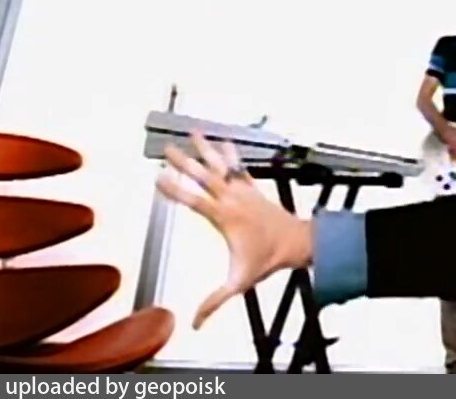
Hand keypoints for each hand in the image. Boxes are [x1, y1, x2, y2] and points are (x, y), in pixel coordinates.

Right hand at [155, 131, 311, 329]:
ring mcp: (243, 190)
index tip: (157, 178)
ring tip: (194, 133)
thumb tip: (195, 322)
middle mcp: (232, 199)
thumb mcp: (239, 282)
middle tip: (167, 148)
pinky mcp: (253, 188)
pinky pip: (239, 165)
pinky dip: (230, 152)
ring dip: (206, 149)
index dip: (174, 189)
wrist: (297, 242)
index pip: (193, 200)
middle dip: (184, 161)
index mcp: (224, 217)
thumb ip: (216, 301)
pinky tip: (224, 142)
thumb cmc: (268, 260)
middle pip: (203, 175)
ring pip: (220, 165)